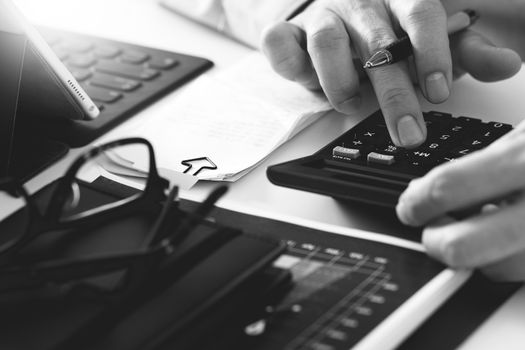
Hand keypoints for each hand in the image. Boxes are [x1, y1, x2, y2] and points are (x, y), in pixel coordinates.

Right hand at [261, 0, 520, 147]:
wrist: (337, 14)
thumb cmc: (390, 33)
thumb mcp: (431, 42)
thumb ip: (465, 50)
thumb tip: (507, 65)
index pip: (422, 14)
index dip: (432, 52)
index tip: (439, 92)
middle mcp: (361, 4)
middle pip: (377, 41)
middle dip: (393, 91)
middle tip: (407, 132)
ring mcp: (322, 16)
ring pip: (326, 40)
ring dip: (339, 79)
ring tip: (350, 104)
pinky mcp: (290, 33)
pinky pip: (278, 40)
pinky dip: (283, 58)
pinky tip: (298, 74)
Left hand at [396, 121, 524, 280]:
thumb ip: (483, 163)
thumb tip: (428, 190)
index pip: (447, 188)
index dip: (417, 201)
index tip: (409, 206)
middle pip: (460, 247)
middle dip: (435, 240)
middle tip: (433, 230)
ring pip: (495, 269)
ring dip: (475, 253)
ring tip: (477, 229)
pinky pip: (523, 272)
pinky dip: (506, 256)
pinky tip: (506, 234)